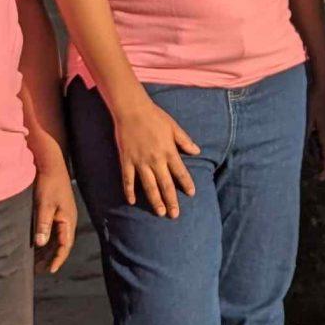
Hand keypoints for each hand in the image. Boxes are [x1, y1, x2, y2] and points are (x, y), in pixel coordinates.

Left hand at [32, 157, 77, 272]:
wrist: (52, 165)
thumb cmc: (48, 184)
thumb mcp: (44, 204)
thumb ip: (43, 224)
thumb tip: (40, 244)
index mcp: (68, 221)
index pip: (65, 245)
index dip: (58, 259)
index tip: (50, 270)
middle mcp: (68, 221)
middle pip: (61, 245)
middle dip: (51, 258)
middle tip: (39, 271)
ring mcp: (64, 216)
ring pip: (57, 239)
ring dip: (47, 251)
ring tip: (36, 263)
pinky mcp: (57, 212)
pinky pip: (53, 232)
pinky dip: (46, 241)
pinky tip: (36, 246)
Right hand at [110, 93, 199, 217]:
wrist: (132, 110)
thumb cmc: (155, 116)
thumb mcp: (174, 127)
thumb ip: (185, 141)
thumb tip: (197, 151)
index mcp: (169, 151)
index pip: (180, 172)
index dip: (186, 184)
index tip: (191, 194)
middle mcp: (156, 159)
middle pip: (165, 184)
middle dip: (171, 200)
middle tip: (175, 215)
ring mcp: (140, 161)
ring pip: (149, 185)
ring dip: (155, 200)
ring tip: (160, 213)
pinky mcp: (126, 160)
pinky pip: (128, 179)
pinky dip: (129, 191)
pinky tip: (132, 201)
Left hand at [306, 63, 324, 180]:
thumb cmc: (314, 97)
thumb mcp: (306, 117)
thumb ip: (304, 133)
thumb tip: (299, 149)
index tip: (321, 179)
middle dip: (324, 162)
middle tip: (316, 171)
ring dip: (322, 151)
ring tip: (311, 154)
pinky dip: (322, 140)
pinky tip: (313, 136)